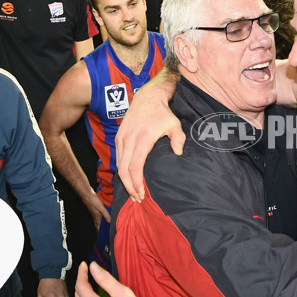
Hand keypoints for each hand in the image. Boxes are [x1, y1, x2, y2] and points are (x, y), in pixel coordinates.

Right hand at [84, 191, 110, 229]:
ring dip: (104, 223)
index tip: (106, 236)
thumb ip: (106, 214)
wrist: (87, 194)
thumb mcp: (101, 208)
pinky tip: (107, 217)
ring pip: (100, 221)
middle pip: (100, 225)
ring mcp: (95, 214)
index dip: (101, 232)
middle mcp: (95, 217)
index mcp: (97, 218)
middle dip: (104, 229)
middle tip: (110, 231)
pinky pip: (100, 216)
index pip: (98, 228)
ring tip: (110, 226)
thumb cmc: (93, 201)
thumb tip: (110, 222)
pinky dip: (104, 218)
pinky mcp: (95, 210)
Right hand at [116, 72, 183, 201]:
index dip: (137, 183)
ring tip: (134, 192)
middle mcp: (128, 140)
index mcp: (142, 139)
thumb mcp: (174, 124)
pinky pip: (118, 158)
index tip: (142, 194)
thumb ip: (178, 139)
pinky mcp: (119, 138)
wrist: (147, 97)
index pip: (135, 167)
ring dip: (124, 180)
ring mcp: (121, 138)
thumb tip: (178, 154)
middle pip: (123, 170)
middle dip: (129, 187)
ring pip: (119, 165)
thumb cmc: (163, 113)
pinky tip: (129, 179)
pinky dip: (122, 170)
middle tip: (137, 199)